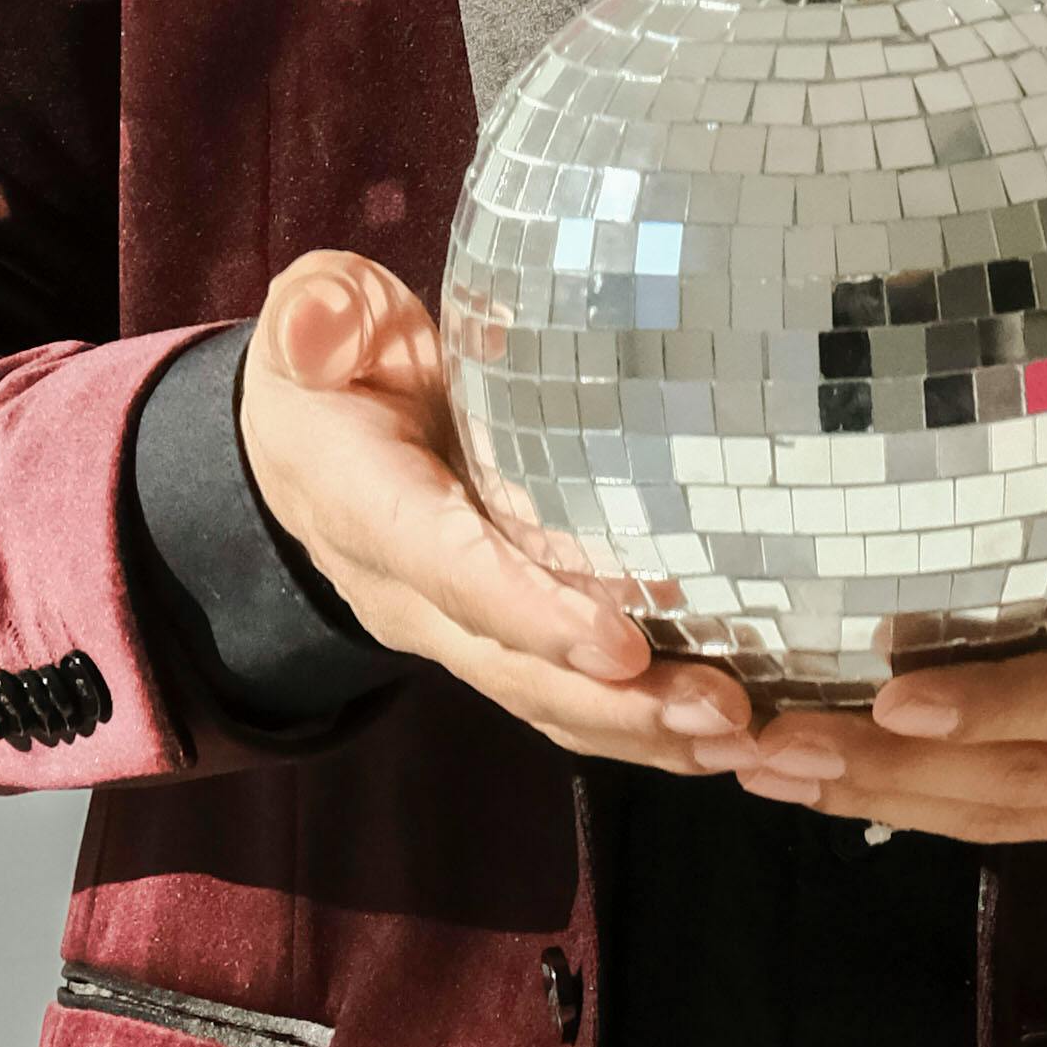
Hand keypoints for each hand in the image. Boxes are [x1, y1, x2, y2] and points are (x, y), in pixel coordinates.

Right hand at [230, 253, 759, 775]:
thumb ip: (319, 314)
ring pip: (542, 700)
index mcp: (364, 505)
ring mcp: (448, 629)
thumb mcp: (316, 310)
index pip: (451, 573)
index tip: (622, 647)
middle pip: (512, 668)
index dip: (534, 616)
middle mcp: (404, 591)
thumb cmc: (332, 363)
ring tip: (741, 735)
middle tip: (723, 711)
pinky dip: (639, 730)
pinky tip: (722, 735)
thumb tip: (317, 326)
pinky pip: (561, 700)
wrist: (306, 443)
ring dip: (643, 731)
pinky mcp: (492, 642)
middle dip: (616, 703)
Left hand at [729, 417, 1046, 842]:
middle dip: (888, 771)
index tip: (896, 697)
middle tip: (763, 745)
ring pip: (1005, 816)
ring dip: (878, 800)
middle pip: (1025, 782)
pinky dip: (921, 809)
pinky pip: (1016, 822)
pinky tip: (835, 788)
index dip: (1007, 706)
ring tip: (761, 769)